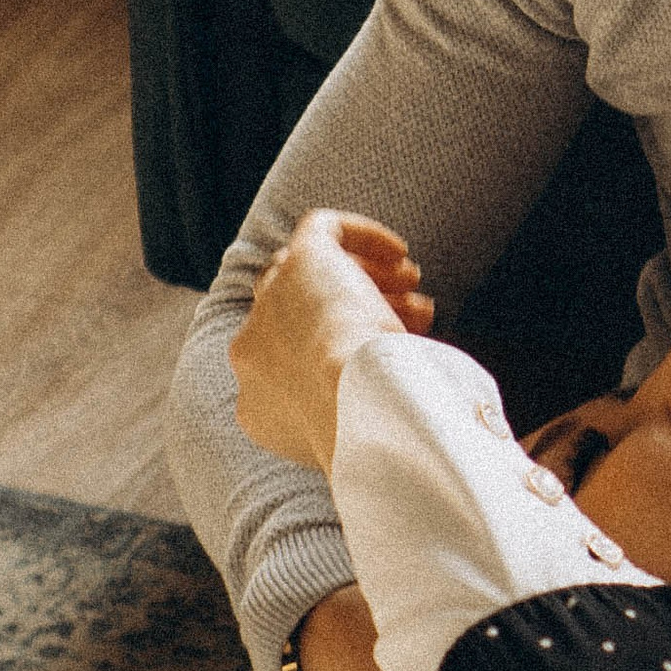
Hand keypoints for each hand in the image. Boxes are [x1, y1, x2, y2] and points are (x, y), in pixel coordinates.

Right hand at [231, 212, 432, 478]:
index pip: (295, 365)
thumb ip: (355, 423)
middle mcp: (251, 351)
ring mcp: (271, 303)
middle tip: (416, 319)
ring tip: (419, 294)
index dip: (346, 354)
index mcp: (257, 407)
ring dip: (367, 280)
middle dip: (358, 316)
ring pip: (312, 275)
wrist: (355, 407)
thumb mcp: (356, 441)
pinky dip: (363, 236)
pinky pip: (322, 229)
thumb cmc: (368, 437)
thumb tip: (397, 415)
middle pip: (303, 315)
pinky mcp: (300, 260)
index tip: (397, 356)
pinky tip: (401, 254)